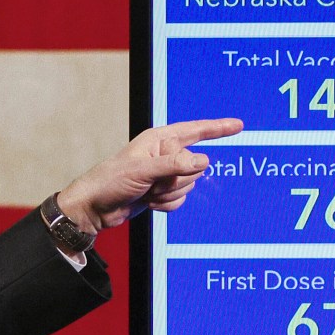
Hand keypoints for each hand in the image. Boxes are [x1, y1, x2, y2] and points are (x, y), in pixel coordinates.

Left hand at [54, 117, 242, 236]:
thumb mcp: (143, 170)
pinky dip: (166, 204)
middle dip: (177, 179)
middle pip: (195, 166)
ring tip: (147, 192)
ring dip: (169, 194)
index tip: (238, 126)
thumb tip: (204, 161)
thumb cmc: (111, 181)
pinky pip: (181, 199)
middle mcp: (164, 154)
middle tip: (152, 182)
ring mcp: (164, 174)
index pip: (195, 131)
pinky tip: (148, 202)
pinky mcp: (163, 192)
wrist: (96, 208)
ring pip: (189, 185)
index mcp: (159, 140)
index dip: (218, 128)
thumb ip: (175, 165)